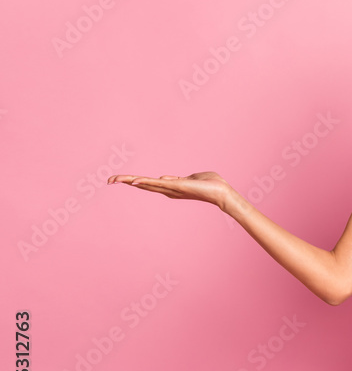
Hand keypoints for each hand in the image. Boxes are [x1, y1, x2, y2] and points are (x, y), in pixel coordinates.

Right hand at [107, 171, 234, 209]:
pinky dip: (146, 182)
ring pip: (147, 185)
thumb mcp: (190, 178)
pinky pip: (158, 184)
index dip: (135, 182)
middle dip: (126, 182)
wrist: (222, 192)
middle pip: (143, 185)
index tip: (120, 180)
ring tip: (115, 180)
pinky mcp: (177, 187)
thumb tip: (165, 178)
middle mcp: (168, 191)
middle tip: (109, 180)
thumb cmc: (210, 184)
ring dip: (131, 182)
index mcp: (171, 187)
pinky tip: (134, 182)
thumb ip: (177, 178)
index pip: (149, 184)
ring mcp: (171, 189)